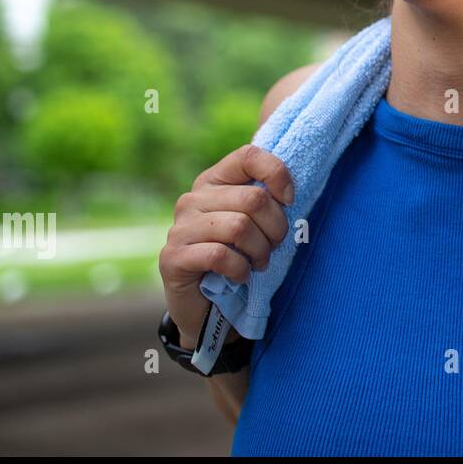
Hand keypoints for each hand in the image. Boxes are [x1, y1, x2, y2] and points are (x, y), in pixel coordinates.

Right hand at [158, 144, 292, 346]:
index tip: (290, 200)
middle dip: (276, 228)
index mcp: (214, 181)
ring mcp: (180, 227)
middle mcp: (192, 199)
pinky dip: (240, 269)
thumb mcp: (257, 223)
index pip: (249, 156)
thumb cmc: (239, 257)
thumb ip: (267, 198)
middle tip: (273, 247)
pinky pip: (220, 255)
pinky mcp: (172, 257)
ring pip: (239, 227)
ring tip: (258, 263)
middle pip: (253, 199)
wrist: (209, 307)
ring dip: (260, 251)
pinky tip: (240, 276)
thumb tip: (290, 188)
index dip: (277, 174)